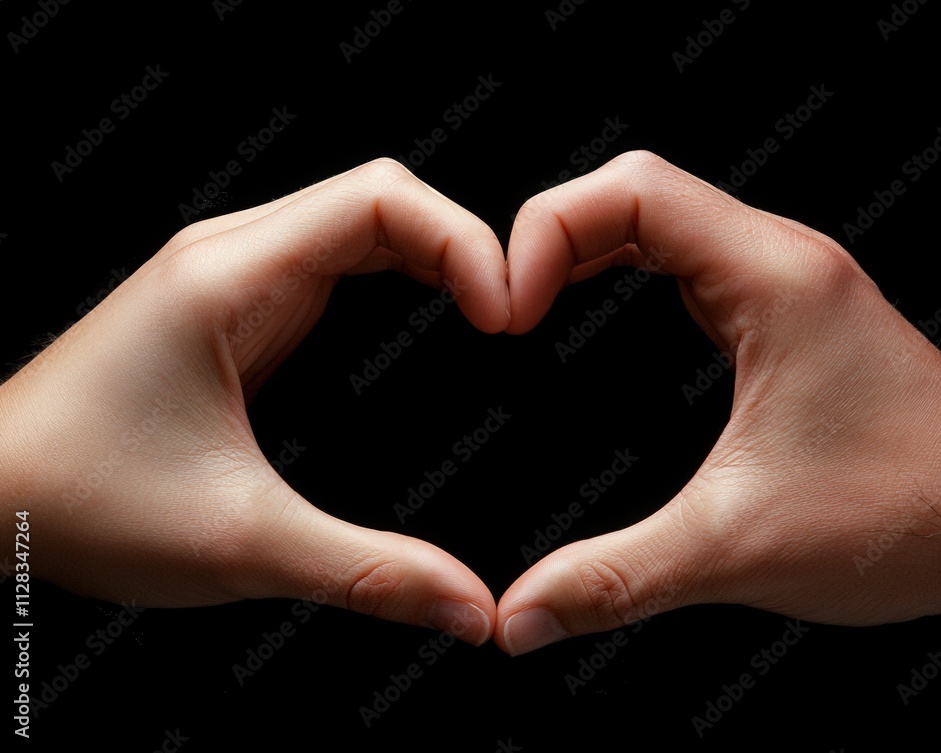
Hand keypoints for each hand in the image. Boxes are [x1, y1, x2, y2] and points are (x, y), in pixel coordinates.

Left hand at [0, 159, 507, 645]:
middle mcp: (230, 259)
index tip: (506, 315)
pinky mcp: (231, 310)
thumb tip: (469, 606)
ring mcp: (228, 279)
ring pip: (355, 225)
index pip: (380, 200)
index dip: (464, 241)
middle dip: (459, 247)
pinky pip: (330, 265)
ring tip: (483, 316)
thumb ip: (369, 573)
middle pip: (378, 200)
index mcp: (230, 280)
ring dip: (428, 259)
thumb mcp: (240, 545)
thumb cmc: (73, 502)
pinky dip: (393, 281)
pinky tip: (422, 325)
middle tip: (509, 319)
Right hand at [496, 150, 940, 654]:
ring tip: (534, 302)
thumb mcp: (737, 549)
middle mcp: (783, 262)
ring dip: (590, 249)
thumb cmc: (910, 517)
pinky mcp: (790, 315)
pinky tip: (600, 310)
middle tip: (509, 310)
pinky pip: (692, 260)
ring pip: (666, 218)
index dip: (546, 234)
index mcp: (772, 280)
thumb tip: (520, 615)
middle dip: (556, 237)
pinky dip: (629, 270)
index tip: (510, 314)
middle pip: (638, 192)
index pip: (630, 192)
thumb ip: (616, 579)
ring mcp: (789, 283)